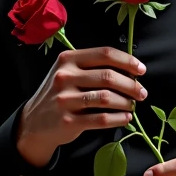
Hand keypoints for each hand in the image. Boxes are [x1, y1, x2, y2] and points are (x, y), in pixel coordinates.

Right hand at [16, 46, 147, 166]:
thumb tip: (130, 71)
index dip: (127, 61)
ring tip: (133, 106)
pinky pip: (101, 119)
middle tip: (142, 93)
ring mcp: (65, 99)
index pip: (104, 54)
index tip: (141, 70)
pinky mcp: (68, 121)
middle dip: (131, 85)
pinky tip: (126, 118)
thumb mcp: (67, 73)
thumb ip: (92, 67)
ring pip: (106, 98)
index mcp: (67, 59)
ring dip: (126, 103)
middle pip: (108, 77)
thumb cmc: (59, 94)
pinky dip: (118, 119)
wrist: (34, 122)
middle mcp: (64, 76)